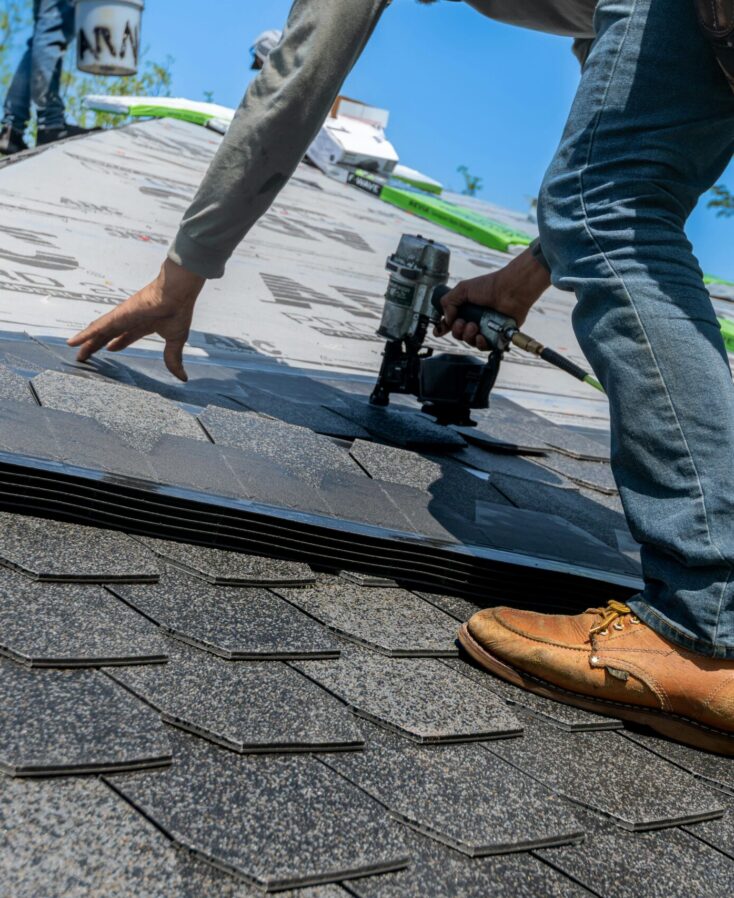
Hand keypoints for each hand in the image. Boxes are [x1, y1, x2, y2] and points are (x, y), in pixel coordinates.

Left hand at [68, 259, 205, 381]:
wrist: (176, 295)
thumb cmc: (178, 312)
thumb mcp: (175, 341)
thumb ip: (174, 359)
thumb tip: (183, 377)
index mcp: (145, 324)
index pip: (127, 335)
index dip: (118, 343)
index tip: (110, 349)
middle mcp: (130, 320)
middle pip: (109, 335)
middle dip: (98, 345)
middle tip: (87, 355)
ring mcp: (121, 318)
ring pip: (99, 332)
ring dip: (87, 342)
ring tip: (76, 351)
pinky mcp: (116, 317)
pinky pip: (96, 328)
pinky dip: (84, 335)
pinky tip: (73, 342)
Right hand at [434, 247, 550, 350]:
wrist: (510, 290)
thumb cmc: (491, 286)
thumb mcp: (463, 289)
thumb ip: (448, 302)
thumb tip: (446, 319)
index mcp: (465, 308)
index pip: (450, 322)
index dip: (443, 328)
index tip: (439, 331)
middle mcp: (474, 319)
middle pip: (458, 334)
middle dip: (457, 330)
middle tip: (463, 322)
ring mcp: (485, 328)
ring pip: (469, 341)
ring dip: (468, 336)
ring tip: (474, 326)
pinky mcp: (496, 335)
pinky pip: (484, 346)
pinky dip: (480, 343)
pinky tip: (481, 336)